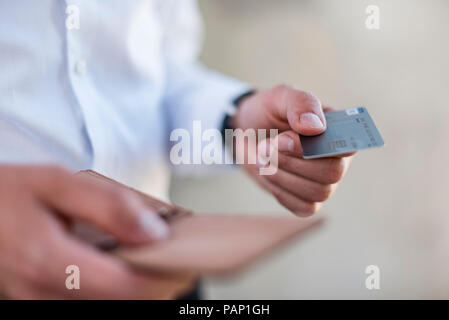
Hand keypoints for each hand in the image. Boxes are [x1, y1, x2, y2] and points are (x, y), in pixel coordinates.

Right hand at [0, 165, 194, 298]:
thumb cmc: (8, 194)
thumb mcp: (56, 183)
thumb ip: (107, 205)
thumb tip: (153, 232)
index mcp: (47, 258)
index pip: (126, 285)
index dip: (163, 277)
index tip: (185, 260)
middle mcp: (40, 290)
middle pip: (122, 302)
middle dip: (156, 284)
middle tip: (175, 260)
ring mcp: (37, 300)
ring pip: (108, 305)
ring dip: (138, 288)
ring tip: (154, 261)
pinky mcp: (39, 300)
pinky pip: (89, 301)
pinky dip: (116, 289)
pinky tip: (125, 268)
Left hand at [231, 85, 353, 215]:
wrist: (245, 133)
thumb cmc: (269, 113)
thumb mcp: (281, 97)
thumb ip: (301, 104)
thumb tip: (316, 127)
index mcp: (337, 131)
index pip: (348, 146)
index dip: (317, 147)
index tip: (283, 137)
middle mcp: (336, 158)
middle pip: (332, 173)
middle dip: (293, 161)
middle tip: (266, 146)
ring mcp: (323, 182)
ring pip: (319, 192)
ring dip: (283, 176)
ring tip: (262, 157)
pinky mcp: (306, 200)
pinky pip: (304, 207)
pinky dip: (281, 192)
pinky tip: (269, 174)